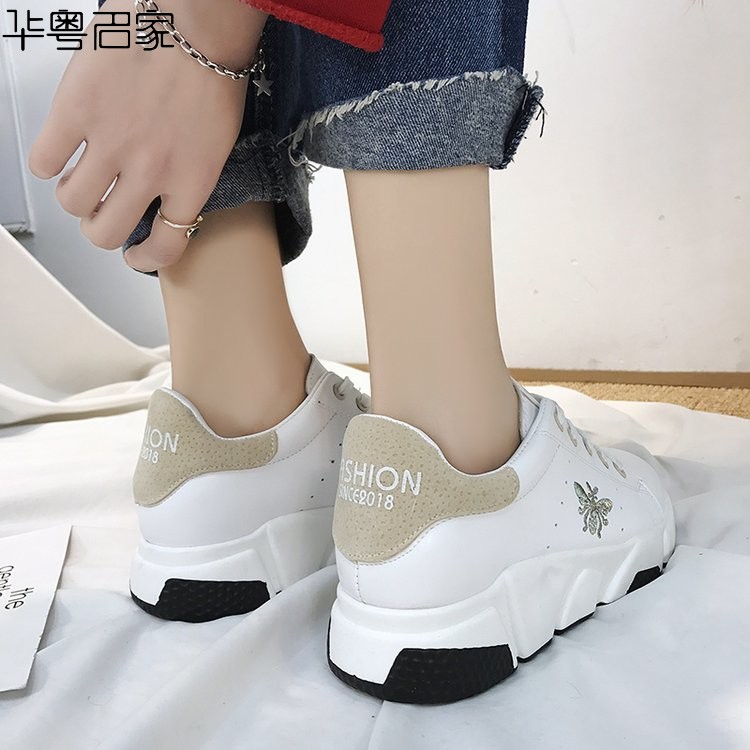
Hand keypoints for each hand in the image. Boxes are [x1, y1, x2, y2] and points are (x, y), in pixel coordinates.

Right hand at [28, 0, 265, 271]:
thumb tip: (160, 196)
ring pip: (73, 203)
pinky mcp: (76, 111)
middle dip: (100, 229)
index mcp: (191, 182)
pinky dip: (47, 163)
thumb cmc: (211, 69)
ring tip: (82, 176)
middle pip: (107, 232)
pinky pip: (45, 160)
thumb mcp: (215, 142)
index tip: (136, 256)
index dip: (145, 260)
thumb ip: (187, 176)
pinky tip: (61, 150)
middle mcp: (151, 172)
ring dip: (74, 197)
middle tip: (101, 212)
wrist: (192, 17)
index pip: (165, 247)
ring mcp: (111, 143)